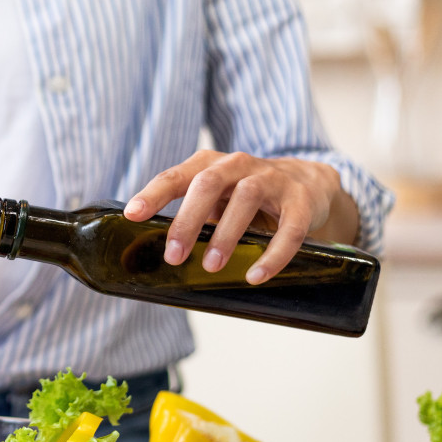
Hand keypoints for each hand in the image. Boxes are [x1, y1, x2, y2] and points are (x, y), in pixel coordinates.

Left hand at [123, 151, 357, 283]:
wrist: (309, 182)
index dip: (153, 194)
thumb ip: (190, 214)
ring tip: (211, 266)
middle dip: (188, 220)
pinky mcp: (301, 201)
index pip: (176, 176)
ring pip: (246, 198)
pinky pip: (289, 228)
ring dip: (226, 235)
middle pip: (208, 184)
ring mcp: (272, 180)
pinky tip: (256, 275)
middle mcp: (239, 166)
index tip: (133, 215)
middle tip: (174, 255)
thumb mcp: (216, 197)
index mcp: (210, 165)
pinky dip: (273, 254)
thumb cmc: (248, 194)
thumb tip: (156, 250)